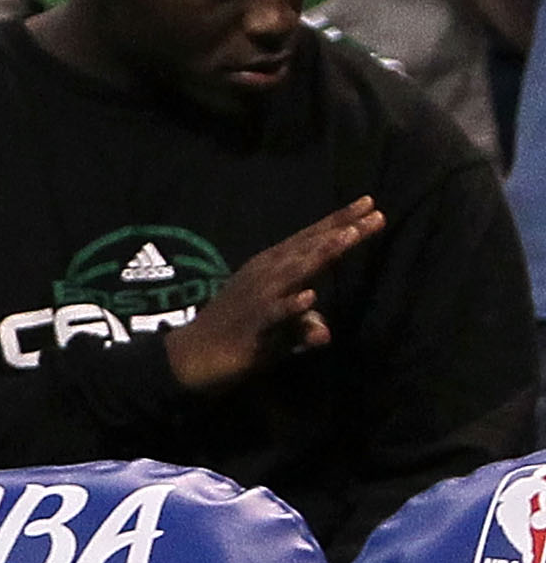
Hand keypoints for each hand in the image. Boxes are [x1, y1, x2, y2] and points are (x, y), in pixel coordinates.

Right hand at [163, 197, 384, 395]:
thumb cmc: (234, 337)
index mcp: (270, 269)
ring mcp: (257, 300)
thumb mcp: (274, 328)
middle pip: (309, 249)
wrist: (188, 359)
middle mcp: (265, 276)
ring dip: (320, 255)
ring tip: (348, 237)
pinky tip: (309, 297)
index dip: (338, 221)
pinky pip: (274, 315)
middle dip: (341, 231)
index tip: (369, 203)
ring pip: (294, 273)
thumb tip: (323, 334)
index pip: (309, 240)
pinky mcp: (250, 327)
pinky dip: (291, 306)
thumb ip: (301, 325)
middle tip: (374, 213)